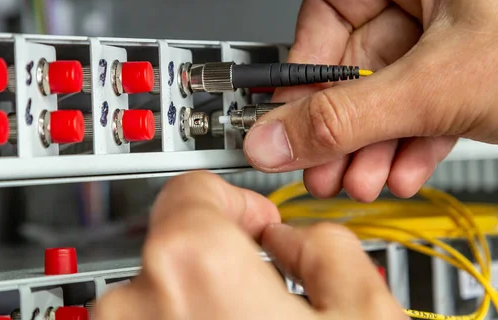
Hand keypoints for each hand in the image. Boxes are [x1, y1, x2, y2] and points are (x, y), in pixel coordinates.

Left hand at [94, 172, 402, 318]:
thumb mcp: (365, 312)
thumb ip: (329, 246)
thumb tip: (300, 239)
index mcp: (189, 268)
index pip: (191, 189)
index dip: (236, 202)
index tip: (259, 226)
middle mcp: (132, 309)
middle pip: (176, 245)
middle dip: (225, 259)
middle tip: (271, 292)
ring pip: (162, 298)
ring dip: (205, 306)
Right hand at [242, 0, 497, 201]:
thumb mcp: (439, 85)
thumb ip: (345, 118)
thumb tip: (276, 136)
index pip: (327, 11)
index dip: (304, 70)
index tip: (286, 116)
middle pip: (357, 62)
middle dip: (341, 125)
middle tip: (318, 163)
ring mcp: (454, 31)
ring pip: (389, 92)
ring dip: (371, 144)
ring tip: (360, 179)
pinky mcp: (473, 70)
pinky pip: (423, 105)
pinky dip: (409, 142)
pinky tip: (399, 170)